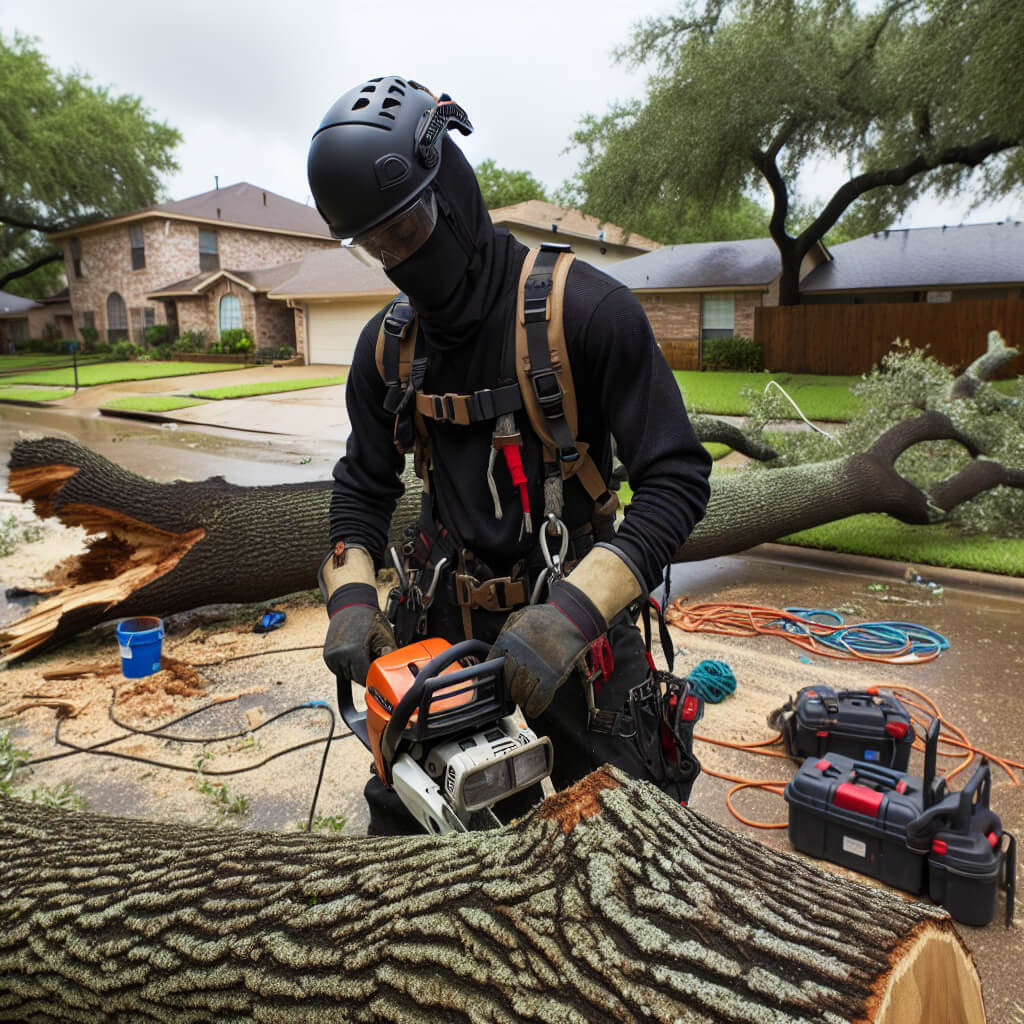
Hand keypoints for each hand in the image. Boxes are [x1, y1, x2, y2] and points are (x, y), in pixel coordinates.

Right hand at [322, 583, 395, 684]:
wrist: (351, 606)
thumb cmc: (368, 619)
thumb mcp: (384, 636)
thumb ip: (389, 655)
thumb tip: (395, 671)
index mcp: (353, 651)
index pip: (364, 677)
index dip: (374, 675)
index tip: (379, 669)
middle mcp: (339, 655)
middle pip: (356, 677)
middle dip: (366, 671)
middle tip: (372, 655)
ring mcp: (331, 657)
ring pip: (348, 675)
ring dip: (356, 669)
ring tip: (362, 651)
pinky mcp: (327, 657)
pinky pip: (340, 669)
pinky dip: (348, 665)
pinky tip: (354, 652)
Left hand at [490, 580, 605, 717]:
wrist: (573, 617)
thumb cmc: (547, 617)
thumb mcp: (519, 617)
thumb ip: (506, 634)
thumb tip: (494, 654)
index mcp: (510, 639)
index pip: (493, 663)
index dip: (492, 674)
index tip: (494, 681)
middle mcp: (521, 653)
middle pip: (506, 680)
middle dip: (508, 689)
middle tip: (511, 692)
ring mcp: (537, 665)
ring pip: (521, 691)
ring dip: (520, 698)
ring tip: (522, 700)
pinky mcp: (553, 674)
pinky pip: (539, 696)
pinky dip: (535, 705)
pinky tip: (532, 708)